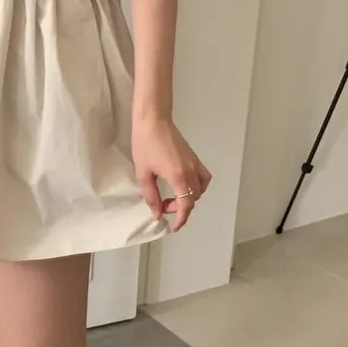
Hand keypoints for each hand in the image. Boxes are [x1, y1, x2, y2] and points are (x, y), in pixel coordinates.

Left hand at [132, 116, 211, 232]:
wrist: (153, 120)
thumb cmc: (144, 144)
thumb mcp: (143, 173)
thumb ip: (151, 196)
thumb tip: (156, 213)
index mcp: (178, 176)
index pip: (186, 205)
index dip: (181, 218)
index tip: (173, 226)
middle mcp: (191, 171)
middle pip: (193, 199)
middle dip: (179, 208)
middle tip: (162, 206)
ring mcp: (195, 163)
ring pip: (200, 189)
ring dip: (189, 198)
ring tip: (173, 197)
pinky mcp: (194, 157)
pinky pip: (203, 176)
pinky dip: (198, 186)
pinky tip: (184, 186)